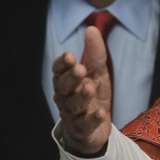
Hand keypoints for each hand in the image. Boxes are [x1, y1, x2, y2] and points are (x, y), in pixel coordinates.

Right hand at [53, 26, 111, 155]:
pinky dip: (92, 119)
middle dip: (71, 78)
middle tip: (80, 69)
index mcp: (66, 81)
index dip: (62, 64)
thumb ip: (95, 54)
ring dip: (81, 96)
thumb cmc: (92, 95)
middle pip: (63, 87)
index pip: (58, 71)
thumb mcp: (98, 73)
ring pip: (73, 105)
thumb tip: (91, 29)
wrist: (95, 128)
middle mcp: (65, 97)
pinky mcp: (82, 130)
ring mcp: (72, 115)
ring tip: (90, 88)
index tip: (70, 56)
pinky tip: (100, 113)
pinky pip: (85, 125)